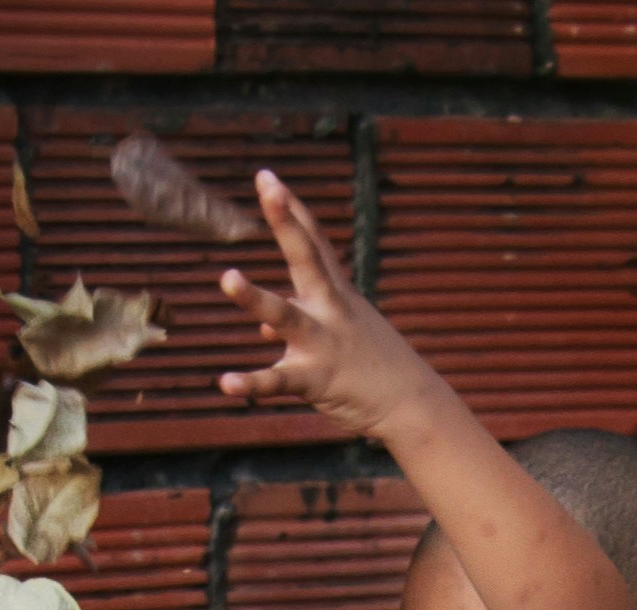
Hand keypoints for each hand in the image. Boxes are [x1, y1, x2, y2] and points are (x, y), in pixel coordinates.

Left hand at [215, 171, 454, 444]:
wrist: (412, 404)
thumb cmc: (374, 365)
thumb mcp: (341, 333)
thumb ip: (300, 320)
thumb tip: (264, 330)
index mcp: (336, 294)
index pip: (314, 242)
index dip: (292, 209)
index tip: (268, 177)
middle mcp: (329, 310)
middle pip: (306, 258)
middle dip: (287, 223)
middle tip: (269, 189)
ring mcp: (322, 343)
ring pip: (284, 315)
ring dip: (256, 296)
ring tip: (227, 277)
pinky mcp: (315, 380)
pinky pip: (278, 381)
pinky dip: (251, 383)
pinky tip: (224, 383)